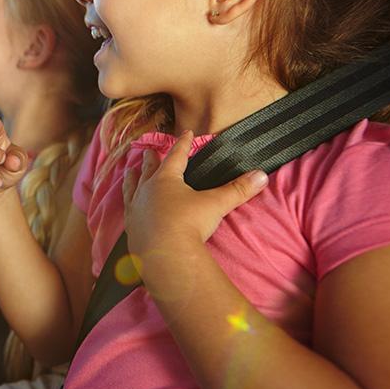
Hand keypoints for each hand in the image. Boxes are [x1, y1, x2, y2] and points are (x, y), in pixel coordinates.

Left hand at [122, 130, 268, 260]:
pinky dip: (128, 205)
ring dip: (132, 179)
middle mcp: (147, 190)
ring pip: (132, 188)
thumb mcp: (215, 205)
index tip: (186, 133)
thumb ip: (237, 190)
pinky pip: (127, 211)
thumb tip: (261, 176)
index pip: (176, 156)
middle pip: (149, 169)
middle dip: (151, 159)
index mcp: (166, 179)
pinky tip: (128, 208)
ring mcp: (136, 209)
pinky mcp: (131, 228)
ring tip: (129, 172)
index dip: (182, 144)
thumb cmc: (188, 224)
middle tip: (148, 150)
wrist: (164, 255)